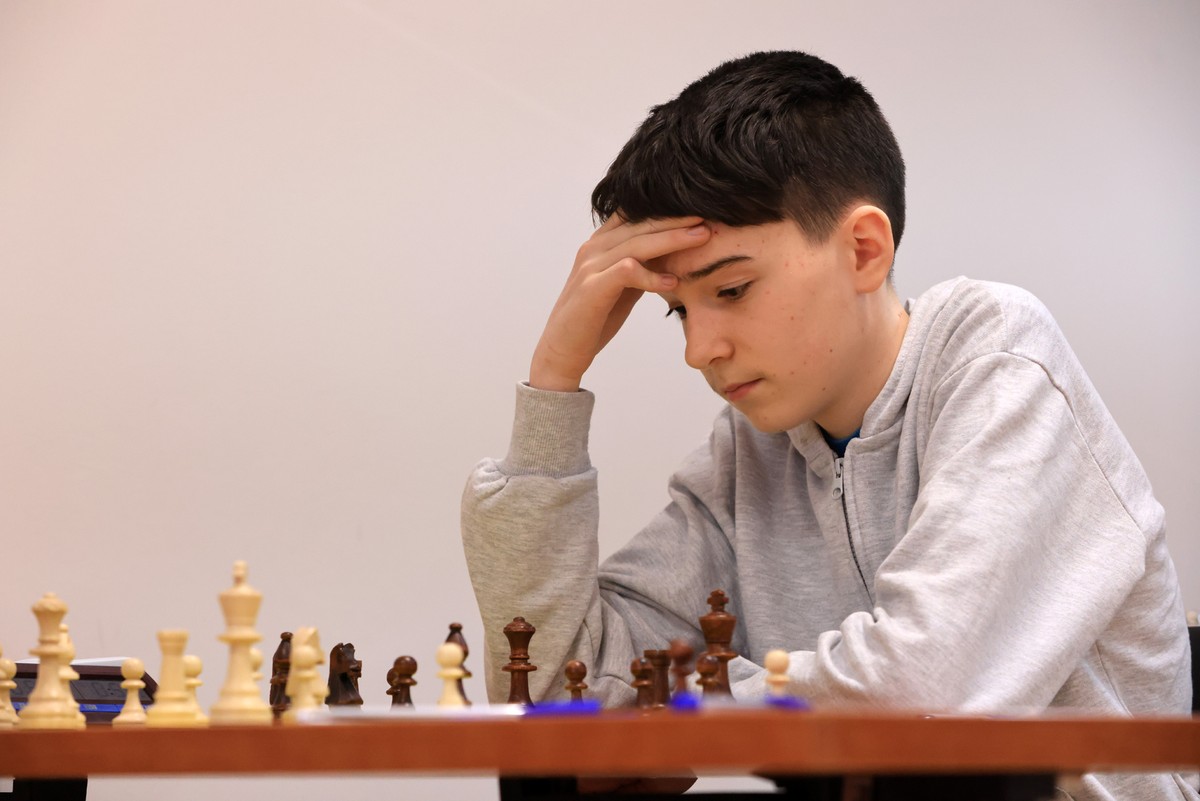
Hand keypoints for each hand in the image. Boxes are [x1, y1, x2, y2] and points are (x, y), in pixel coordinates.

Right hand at [529, 216, 710, 390]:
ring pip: (636, 243)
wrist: (563, 349)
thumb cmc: (595, 317)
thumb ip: (643, 266)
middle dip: (677, 219)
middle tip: (709, 215)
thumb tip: (674, 255)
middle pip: (641, 223)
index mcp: (601, 243)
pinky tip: (672, 282)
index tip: (701, 211)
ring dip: (672, 239)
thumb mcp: (624, 286)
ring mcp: (590, 266)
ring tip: (701, 237)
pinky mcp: (591, 288)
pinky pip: (626, 272)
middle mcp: (594, 248)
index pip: (636, 214)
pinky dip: (651, 276)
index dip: (668, 210)